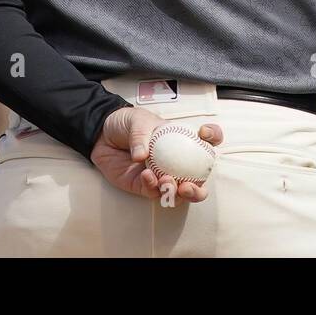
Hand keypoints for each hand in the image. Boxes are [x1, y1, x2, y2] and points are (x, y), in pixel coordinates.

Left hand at [90, 106, 222, 204]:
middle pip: (199, 179)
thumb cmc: (126, 124)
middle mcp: (177, 161)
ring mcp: (162, 175)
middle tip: (189, 186)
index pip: (207, 141)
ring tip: (166, 183)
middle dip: (199, 188)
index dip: (214, 137)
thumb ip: (141, 135)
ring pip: (179, 193)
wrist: (101, 135)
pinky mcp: (144, 186)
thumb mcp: (138, 120)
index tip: (204, 134)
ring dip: (177, 193)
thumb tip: (142, 156)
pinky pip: (154, 192)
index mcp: (182, 140)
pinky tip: (147, 177)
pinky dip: (153, 187)